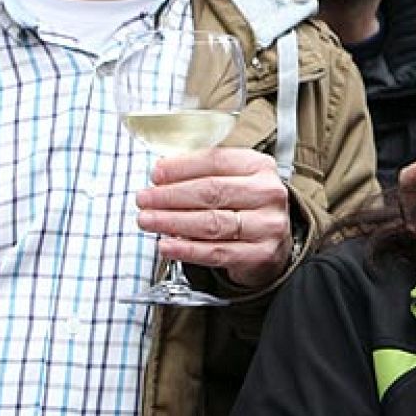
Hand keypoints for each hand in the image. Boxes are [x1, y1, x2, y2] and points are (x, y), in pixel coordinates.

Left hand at [136, 147, 291, 287]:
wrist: (271, 244)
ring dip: (173, 222)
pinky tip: (167, 246)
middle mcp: (267, 193)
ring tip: (148, 221)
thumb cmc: (244, 207)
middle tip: (144, 200)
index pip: (216, 161)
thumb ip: (201, 174)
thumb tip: (160, 176)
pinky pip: (216, 252)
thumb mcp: (233, 180)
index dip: (181, 167)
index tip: (156, 174)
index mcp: (259, 166)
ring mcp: (267, 225)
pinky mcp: (260, 254)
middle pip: (212, 191)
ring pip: (212, 223)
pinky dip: (187, 249)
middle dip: (170, 195)